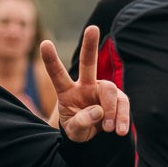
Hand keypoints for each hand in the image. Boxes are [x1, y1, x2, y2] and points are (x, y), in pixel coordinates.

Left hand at [40, 27, 130, 143]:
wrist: (94, 138)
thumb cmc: (79, 130)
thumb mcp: (74, 131)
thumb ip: (81, 123)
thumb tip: (98, 111)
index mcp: (67, 91)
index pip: (57, 75)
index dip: (51, 60)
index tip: (44, 43)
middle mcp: (85, 85)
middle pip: (88, 63)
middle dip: (90, 45)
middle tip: (92, 28)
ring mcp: (102, 90)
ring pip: (109, 90)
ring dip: (110, 110)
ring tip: (108, 129)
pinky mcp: (118, 97)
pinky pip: (123, 103)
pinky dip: (122, 117)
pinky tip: (120, 131)